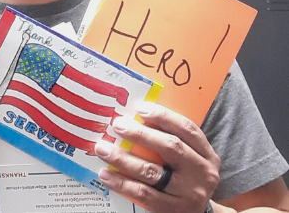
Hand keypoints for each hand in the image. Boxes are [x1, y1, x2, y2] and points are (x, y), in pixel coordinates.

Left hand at [93, 103, 220, 212]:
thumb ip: (172, 140)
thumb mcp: (191, 158)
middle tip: (117, 125)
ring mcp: (188, 193)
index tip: (140, 108)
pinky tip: (106, 175)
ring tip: (102, 149)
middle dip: (140, 134)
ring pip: (152, 172)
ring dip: (123, 158)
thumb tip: (135, 119)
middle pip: (170, 147)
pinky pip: (143, 194)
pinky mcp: (173, 210)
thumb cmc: (188, 178)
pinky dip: (122, 183)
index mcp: (206, 154)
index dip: (164, 116)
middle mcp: (201, 172)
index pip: (187, 129)